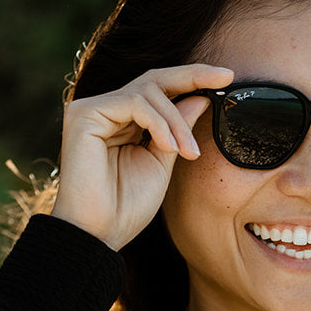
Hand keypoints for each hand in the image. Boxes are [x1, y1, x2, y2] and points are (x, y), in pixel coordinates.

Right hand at [49, 64, 232, 251]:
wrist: (100, 234)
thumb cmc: (127, 207)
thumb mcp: (163, 162)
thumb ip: (178, 129)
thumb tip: (201, 96)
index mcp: (122, 121)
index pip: (157, 89)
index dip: (191, 78)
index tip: (226, 77)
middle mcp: (104, 109)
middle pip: (153, 80)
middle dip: (192, 77)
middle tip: (225, 79)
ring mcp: (91, 109)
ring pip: (147, 92)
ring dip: (176, 121)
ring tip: (188, 153)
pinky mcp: (83, 114)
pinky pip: (133, 103)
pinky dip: (158, 123)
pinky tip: (169, 148)